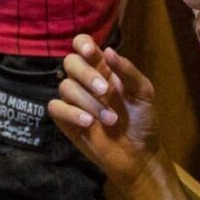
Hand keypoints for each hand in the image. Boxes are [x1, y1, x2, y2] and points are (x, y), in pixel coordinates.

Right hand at [48, 36, 178, 199]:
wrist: (139, 155)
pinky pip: (56, 107)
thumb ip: (127, 71)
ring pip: (66, 87)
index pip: (82, 45)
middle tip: (104, 91)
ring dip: (88, 102)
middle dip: (86, 75)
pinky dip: (71, 113)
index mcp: (103, 69)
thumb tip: (108, 51)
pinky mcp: (65, 120)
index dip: (82, 44)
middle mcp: (85, 81)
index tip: (90, 52)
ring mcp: (74, 100)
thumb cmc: (142, 121)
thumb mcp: (143, 93)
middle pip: (70, 62)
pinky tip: (89, 123)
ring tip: (110, 120)